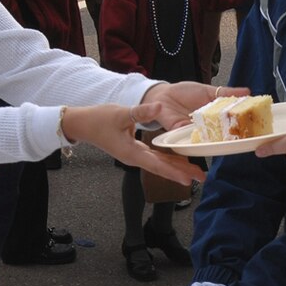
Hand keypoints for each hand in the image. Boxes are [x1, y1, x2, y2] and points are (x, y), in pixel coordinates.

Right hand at [62, 104, 207, 188]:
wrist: (83, 124)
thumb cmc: (99, 119)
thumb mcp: (120, 113)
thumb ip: (141, 111)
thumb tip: (159, 106)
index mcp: (132, 153)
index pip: (157, 165)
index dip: (173, 172)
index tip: (188, 179)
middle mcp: (135, 158)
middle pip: (162, 168)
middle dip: (182, 172)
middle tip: (202, 177)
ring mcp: (135, 155)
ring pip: (160, 164)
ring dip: (178, 168)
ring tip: (196, 172)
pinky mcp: (136, 151)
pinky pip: (156, 158)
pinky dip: (169, 160)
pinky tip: (180, 160)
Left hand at [139, 81, 247, 132]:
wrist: (162, 94)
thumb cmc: (184, 92)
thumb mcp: (208, 90)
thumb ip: (226, 92)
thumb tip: (248, 92)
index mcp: (214, 115)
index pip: (231, 122)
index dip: (242, 125)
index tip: (256, 126)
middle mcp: (207, 125)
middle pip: (223, 133)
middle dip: (234, 135)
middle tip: (248, 135)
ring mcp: (196, 130)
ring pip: (210, 138)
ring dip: (219, 138)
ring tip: (232, 138)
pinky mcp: (183, 132)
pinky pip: (193, 137)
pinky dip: (200, 137)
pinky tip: (209, 136)